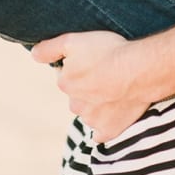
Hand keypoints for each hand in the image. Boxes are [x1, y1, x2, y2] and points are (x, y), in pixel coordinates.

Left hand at [31, 31, 151, 142]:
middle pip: (77, 95)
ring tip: (114, 90)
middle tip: (105, 75)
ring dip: (96, 105)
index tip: (94, 61)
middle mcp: (75, 105)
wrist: (140, 70)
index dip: (80, 66)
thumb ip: (48, 49)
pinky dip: (104, 126)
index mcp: (64, 83)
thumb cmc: (108, 52)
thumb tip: (33, 56)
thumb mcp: (72, 41)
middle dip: (87, 87)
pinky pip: (101, 133)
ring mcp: (92, 120)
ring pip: (88, 112)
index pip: (66, 75)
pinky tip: (111, 116)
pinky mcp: (110, 130)